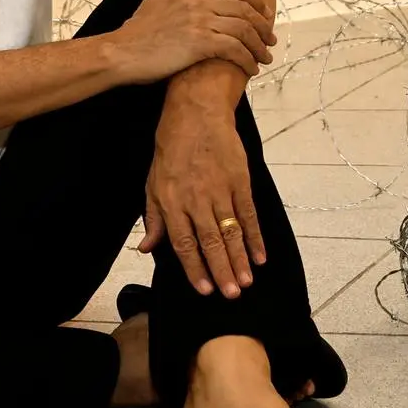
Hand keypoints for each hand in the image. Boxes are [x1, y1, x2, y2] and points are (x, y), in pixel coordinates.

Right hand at [104, 0, 275, 85]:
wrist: (121, 52)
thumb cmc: (138, 29)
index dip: (256, 3)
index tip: (266, 16)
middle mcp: (200, 3)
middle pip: (246, 10)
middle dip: (263, 26)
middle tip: (271, 41)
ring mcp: (201, 23)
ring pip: (244, 31)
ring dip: (259, 47)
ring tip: (265, 59)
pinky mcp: (200, 45)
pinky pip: (235, 50)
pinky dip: (247, 61)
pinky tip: (251, 70)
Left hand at [139, 102, 265, 296]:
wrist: (197, 112)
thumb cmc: (171, 148)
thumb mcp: (153, 182)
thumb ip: (154, 219)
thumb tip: (146, 249)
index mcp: (172, 202)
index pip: (183, 243)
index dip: (195, 268)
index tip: (205, 289)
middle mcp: (196, 199)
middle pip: (210, 242)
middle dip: (222, 271)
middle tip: (232, 295)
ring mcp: (220, 189)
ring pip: (231, 232)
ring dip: (240, 259)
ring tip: (247, 281)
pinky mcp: (240, 180)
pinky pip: (248, 214)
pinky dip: (255, 236)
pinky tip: (260, 255)